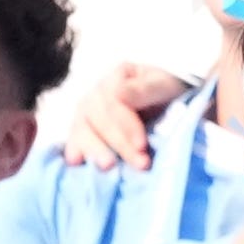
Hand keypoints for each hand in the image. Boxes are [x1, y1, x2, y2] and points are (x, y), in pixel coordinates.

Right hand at [65, 62, 193, 168]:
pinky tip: (76, 161)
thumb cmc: (166, 92)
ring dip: (95, 150)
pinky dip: (74, 149)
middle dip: (119, 143)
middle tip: (139, 164)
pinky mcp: (84, 130)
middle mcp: (97, 93)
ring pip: (82, 129)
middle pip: (98, 118)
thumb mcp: (164, 85)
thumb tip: (119, 94)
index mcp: (117, 77)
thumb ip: (144, 89)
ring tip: (108, 167)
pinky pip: (75, 138)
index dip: (126, 124)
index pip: (113, 101)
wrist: (168, 102)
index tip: (142, 145)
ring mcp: (87, 112)